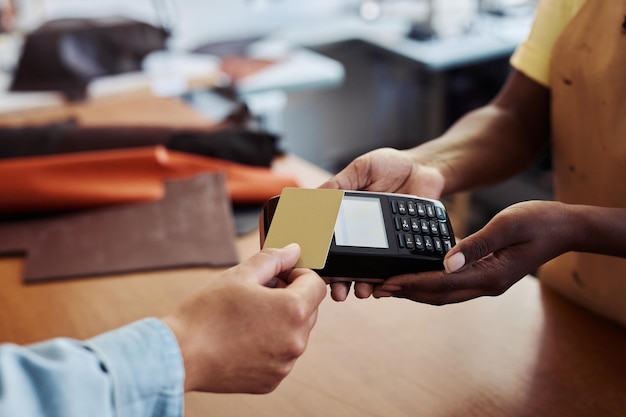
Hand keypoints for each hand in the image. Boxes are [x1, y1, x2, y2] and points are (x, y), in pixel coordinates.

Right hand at [162, 244, 326, 393]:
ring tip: (248, 316)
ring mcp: (285, 364)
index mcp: (293, 310)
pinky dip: (270, 344)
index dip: (298, 274)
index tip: (278, 276)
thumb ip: (273, 259)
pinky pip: (281, 355)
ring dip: (281, 321)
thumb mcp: (240, 275)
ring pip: (295, 333)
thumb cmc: (207, 314)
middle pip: (309, 310)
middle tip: (258, 293)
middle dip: (290, 297)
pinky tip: (244, 337)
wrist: (180, 355)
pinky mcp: (272, 379)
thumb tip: (293, 251)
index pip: (316, 285)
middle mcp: (296, 340)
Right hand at [319, 147, 445, 300]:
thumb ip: (340, 183)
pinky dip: (388, 279)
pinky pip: (394, 267)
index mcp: (347, 217)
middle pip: (346, 265)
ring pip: (369, 272)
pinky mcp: (404, 247)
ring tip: (361, 291)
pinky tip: (383, 285)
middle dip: (339, 282)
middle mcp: (362, 235)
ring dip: (362, 285)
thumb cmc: (391, 166)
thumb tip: (313, 197)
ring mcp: (384, 243)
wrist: (426, 168)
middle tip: (337, 291)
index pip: (329, 242)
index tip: (314, 271)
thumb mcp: (361, 170)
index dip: (321, 259)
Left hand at [372, 201, 572, 303]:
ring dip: (414, 291)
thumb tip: (445, 262)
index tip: (385, 283)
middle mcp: (486, 284)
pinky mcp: (486, 276)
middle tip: (375, 288)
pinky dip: (429, 284)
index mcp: (490, 274)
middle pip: (437, 295)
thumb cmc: (538, 221)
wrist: (565, 228)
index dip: (410, 283)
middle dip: (405, 292)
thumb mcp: (507, 225)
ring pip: (443, 294)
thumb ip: (476, 244)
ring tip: (387, 286)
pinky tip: (415, 277)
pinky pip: (451, 286)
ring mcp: (486, 283)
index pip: (441, 283)